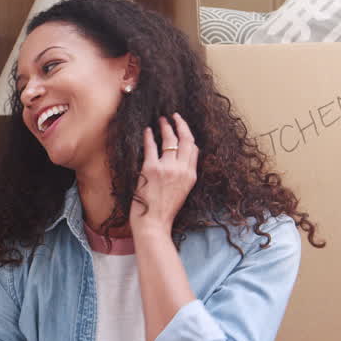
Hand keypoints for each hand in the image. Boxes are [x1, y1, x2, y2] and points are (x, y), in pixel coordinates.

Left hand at [130, 114, 198, 236]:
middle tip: (175, 116)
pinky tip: (146, 131)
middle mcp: (182, 170)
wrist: (153, 224)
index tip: (182, 128)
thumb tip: (179, 160)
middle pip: (186, 139)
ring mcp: (167, 168)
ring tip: (161, 120)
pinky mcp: (151, 169)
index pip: (194, 149)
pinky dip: (148, 136)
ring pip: (170, 139)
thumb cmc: (164, 212)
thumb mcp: (182, 192)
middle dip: (181, 124)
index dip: (188, 136)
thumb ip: (183, 176)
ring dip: (165, 126)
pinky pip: (151, 146)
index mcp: (191, 176)